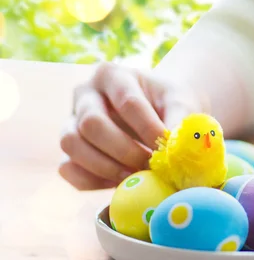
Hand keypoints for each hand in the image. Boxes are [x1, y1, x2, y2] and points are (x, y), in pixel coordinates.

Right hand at [59, 62, 198, 189]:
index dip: (148, 128)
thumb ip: (180, 120)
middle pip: (91, 124)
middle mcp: (85, 95)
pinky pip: (68, 168)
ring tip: (136, 176)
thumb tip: (174, 147)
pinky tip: (120, 184)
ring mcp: (72, 121)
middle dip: (124, 151)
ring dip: (105, 167)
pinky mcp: (70, 149)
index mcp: (112, 75)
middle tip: (150, 166)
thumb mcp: (180, 102)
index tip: (165, 147)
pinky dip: (92, 181)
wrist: (159, 111)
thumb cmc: (168, 103)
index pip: (127, 102)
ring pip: (71, 144)